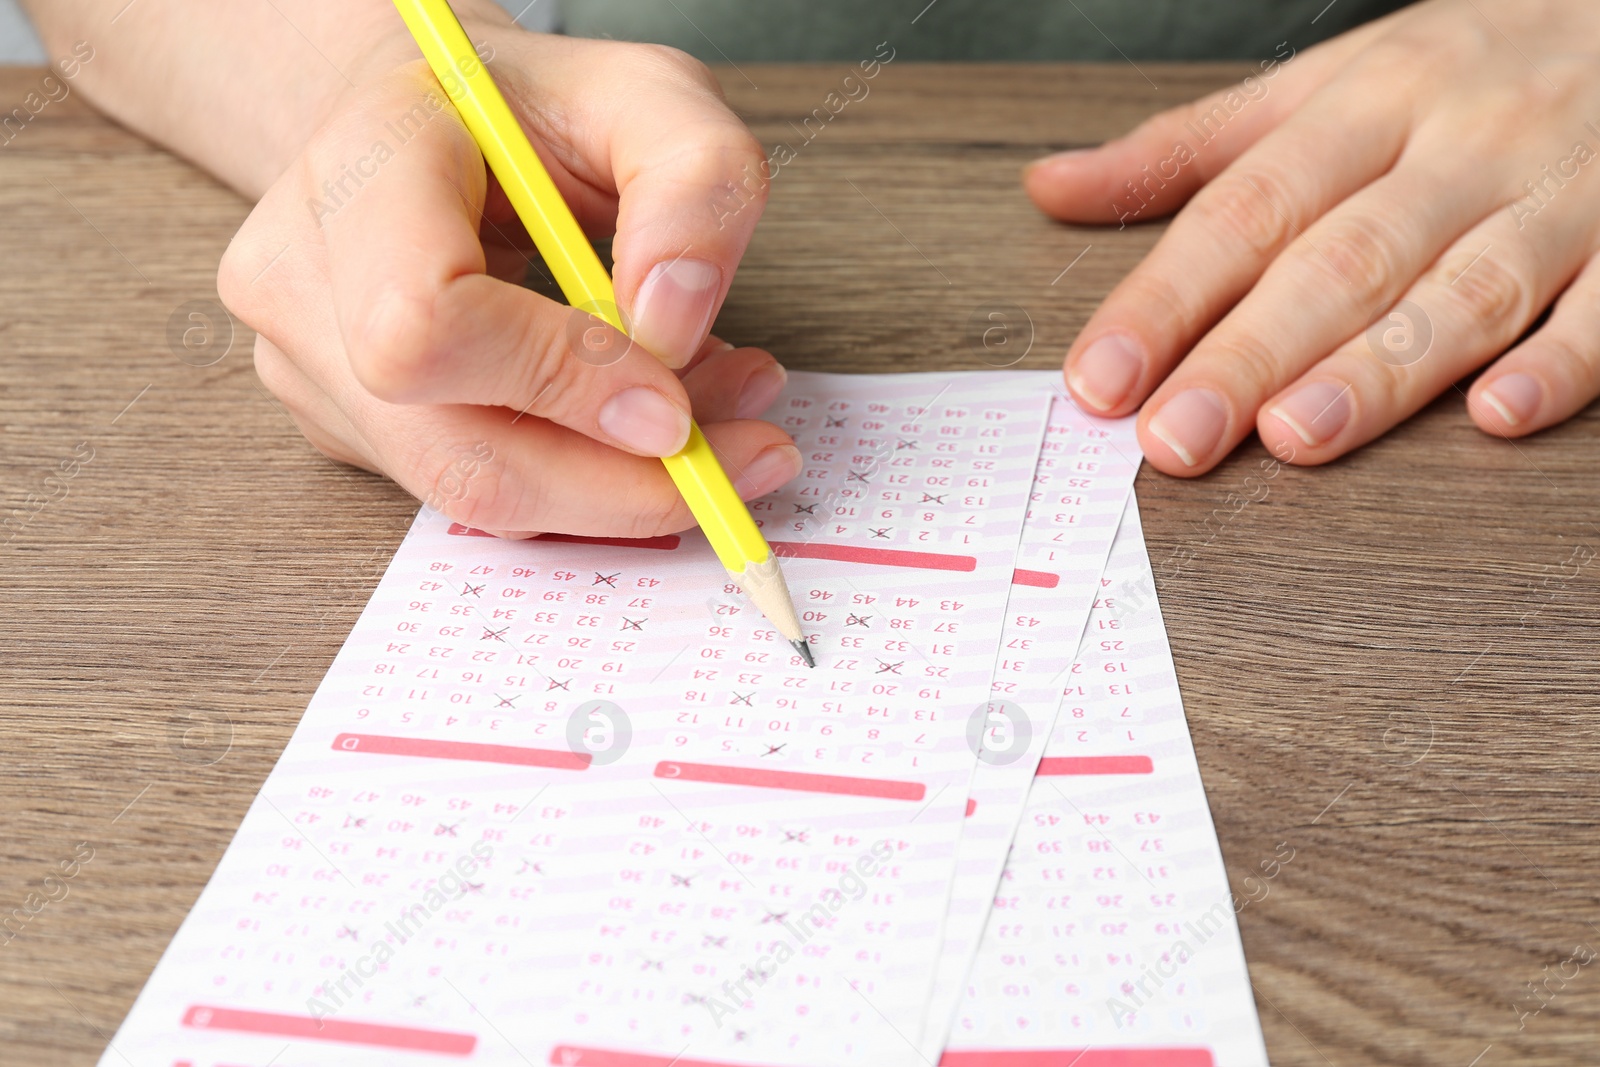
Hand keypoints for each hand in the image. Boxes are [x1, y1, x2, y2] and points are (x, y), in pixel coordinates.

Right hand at [220, 19, 797, 535]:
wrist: (431, 126)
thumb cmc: (530, 107)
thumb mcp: (649, 94)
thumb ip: (692, 182)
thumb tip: (671, 327)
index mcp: (360, 169)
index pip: (425, 323)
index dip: (559, 382)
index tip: (673, 400)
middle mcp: (304, 282)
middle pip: (454, 452)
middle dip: (622, 482)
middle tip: (748, 454)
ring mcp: (310, 366)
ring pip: (475, 492)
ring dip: (620, 486)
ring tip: (719, 418)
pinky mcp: (352, 427)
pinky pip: (478, 488)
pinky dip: (585, 476)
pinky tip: (647, 416)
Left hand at [1027, 0, 1599, 474]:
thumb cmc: (1476, 63)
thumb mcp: (1333, 77)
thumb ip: (1192, 146)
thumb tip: (1054, 185)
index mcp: (1372, 100)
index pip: (1245, 209)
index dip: (1165, 297)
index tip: (1101, 376)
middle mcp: (1461, 144)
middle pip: (1339, 259)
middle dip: (1249, 355)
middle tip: (1176, 438)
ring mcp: (1560, 193)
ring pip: (1462, 288)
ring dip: (1378, 368)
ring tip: (1298, 437)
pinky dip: (1560, 360)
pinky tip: (1497, 415)